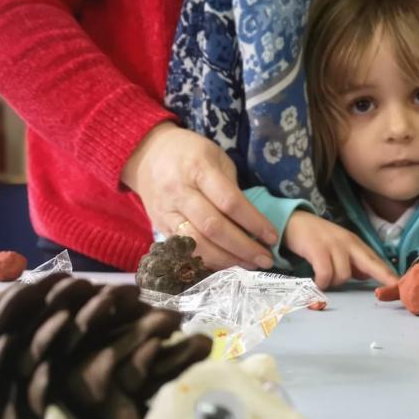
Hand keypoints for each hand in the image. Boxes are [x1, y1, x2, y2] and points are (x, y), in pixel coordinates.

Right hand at [122, 122, 277, 269]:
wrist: (146, 154)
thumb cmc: (189, 152)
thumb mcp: (216, 157)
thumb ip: (231, 187)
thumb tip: (252, 222)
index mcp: (197, 169)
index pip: (229, 201)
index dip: (253, 222)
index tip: (272, 237)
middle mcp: (179, 193)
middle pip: (213, 228)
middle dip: (243, 248)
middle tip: (266, 259)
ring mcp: (167, 213)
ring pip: (197, 244)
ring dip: (227, 260)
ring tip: (249, 265)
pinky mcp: (160, 227)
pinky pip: (185, 250)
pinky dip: (208, 260)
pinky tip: (227, 264)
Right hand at [283, 211, 398, 289]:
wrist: (294, 221)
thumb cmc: (317, 238)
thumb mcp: (338, 247)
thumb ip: (352, 261)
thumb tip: (365, 276)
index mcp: (355, 243)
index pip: (376, 260)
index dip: (389, 274)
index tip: (401, 286)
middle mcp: (348, 243)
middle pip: (371, 263)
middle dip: (381, 277)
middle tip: (382, 293)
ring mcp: (334, 245)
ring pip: (344, 275)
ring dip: (333, 282)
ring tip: (323, 279)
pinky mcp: (318, 250)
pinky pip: (326, 274)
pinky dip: (321, 282)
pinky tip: (316, 281)